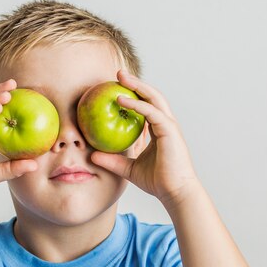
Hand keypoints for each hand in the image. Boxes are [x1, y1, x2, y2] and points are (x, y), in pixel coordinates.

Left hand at [90, 69, 200, 210]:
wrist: (174, 192)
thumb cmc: (157, 182)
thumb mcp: (128, 169)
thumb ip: (112, 161)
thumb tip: (91, 156)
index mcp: (158, 130)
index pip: (146, 107)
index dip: (133, 95)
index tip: (117, 87)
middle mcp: (165, 124)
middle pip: (151, 96)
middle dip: (135, 83)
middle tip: (117, 74)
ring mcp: (169, 126)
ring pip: (153, 98)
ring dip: (137, 86)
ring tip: (120, 78)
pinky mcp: (169, 130)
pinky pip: (151, 112)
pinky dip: (137, 104)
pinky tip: (121, 100)